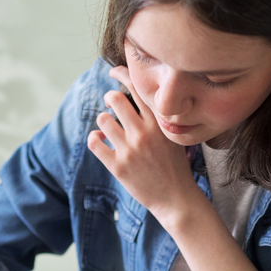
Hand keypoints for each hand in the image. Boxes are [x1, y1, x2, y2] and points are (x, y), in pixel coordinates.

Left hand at [86, 66, 202, 227]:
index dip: (122, 74)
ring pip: (102, 119)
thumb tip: (139, 96)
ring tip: (109, 128)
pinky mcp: (118, 166)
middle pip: (114, 99)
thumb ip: (158, 118)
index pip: (137, 88)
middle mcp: (144, 133)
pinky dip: (95, 138)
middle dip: (110, 98)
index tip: (114, 72)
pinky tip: (101, 141)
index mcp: (159, 123)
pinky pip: (94, 141)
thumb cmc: (175, 166)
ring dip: (103, 121)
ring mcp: (130, 150)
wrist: (176, 198)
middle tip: (111, 104)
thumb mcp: (174, 137)